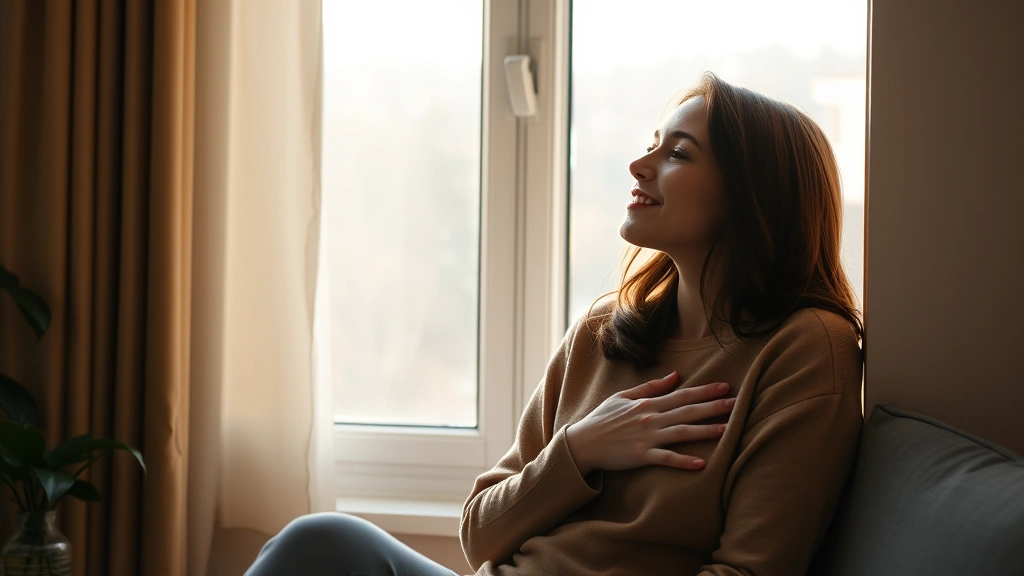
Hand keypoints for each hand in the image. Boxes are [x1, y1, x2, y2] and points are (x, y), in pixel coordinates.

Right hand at [565, 372, 733, 474]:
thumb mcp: (623, 396)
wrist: (581, 443)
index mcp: (647, 404)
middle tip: (737, 404)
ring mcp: (646, 437)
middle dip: (714, 407)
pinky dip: (683, 460)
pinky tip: (701, 463)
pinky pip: (666, 458)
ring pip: (682, 432)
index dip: (705, 391)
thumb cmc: (601, 419)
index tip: (725, 386)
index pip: (682, 394)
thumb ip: (650, 387)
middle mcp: (650, 418)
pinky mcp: (641, 456)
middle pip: (687, 411)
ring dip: (706, 430)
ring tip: (728, 430)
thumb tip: (675, 375)